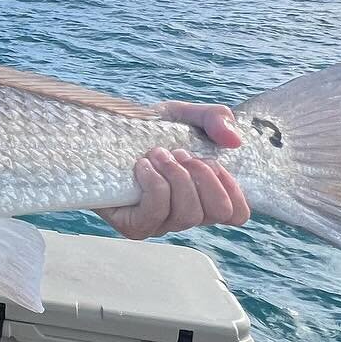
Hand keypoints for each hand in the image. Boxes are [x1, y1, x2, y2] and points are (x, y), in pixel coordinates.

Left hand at [96, 101, 251, 240]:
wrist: (103, 134)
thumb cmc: (148, 129)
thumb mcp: (185, 115)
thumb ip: (215, 118)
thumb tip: (234, 141)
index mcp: (203, 195)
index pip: (237, 214)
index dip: (233, 189)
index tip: (214, 162)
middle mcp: (184, 214)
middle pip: (217, 212)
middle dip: (202, 176)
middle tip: (180, 153)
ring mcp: (160, 223)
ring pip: (188, 214)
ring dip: (176, 176)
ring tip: (157, 153)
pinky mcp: (134, 226)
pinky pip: (156, 213)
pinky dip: (154, 184)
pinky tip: (142, 165)